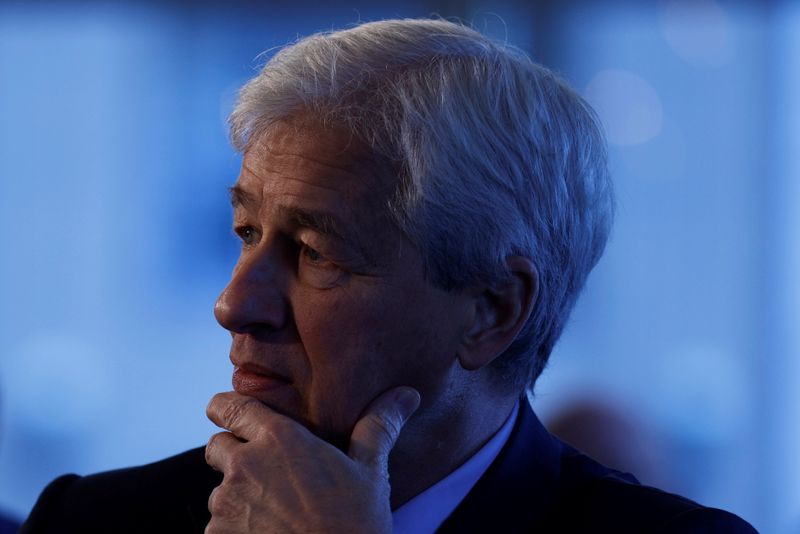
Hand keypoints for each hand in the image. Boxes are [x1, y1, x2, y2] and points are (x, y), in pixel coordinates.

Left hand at [204, 387, 420, 533]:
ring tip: (276, 514)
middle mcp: (246, 465)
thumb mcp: (370, 472)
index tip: (237, 417)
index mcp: (279, 439)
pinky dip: (236, 531)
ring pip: (219, 491)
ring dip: (238, 498)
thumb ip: (378, 427)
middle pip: (217, 446)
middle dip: (234, 455)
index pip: (228, 405)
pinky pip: (218, 527)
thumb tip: (406, 395)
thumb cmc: (356, 524)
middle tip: (267, 475)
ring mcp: (228, 504)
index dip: (226, 408)